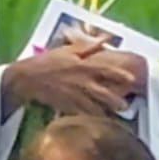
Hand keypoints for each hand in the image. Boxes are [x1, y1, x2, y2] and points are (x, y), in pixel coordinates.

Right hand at [3, 39, 136, 116]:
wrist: (26, 78)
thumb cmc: (47, 61)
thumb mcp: (68, 49)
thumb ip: (89, 45)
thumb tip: (106, 37)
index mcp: (82, 65)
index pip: (105, 69)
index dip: (120, 74)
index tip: (132, 78)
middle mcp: (80, 80)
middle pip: (103, 92)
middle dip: (115, 100)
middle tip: (126, 106)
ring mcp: (73, 94)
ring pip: (93, 105)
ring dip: (105, 112)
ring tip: (116, 117)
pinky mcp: (66, 105)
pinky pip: (81, 113)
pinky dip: (90, 118)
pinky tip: (97, 122)